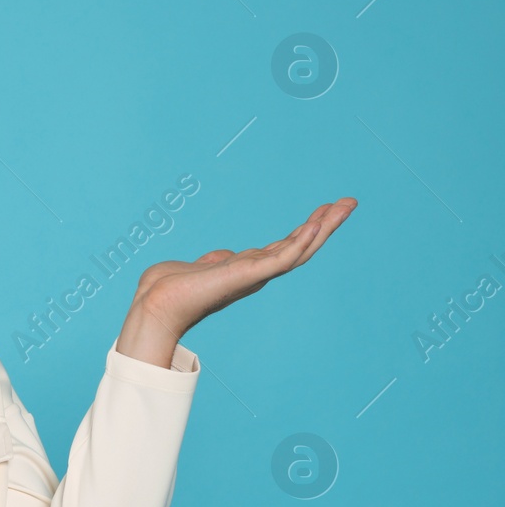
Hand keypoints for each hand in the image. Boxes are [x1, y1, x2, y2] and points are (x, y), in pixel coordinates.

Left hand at [115, 197, 356, 367]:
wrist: (156, 304)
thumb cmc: (172, 287)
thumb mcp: (203, 266)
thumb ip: (219, 261)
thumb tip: (224, 257)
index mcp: (250, 269)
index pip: (287, 246)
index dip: (309, 228)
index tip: (327, 209)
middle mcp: (257, 274)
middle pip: (301, 246)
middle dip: (326, 224)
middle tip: (350, 202)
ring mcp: (254, 276)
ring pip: (298, 250)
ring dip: (322, 229)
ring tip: (343, 207)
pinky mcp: (246, 277)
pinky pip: (280, 259)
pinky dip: (300, 244)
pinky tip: (315, 227)